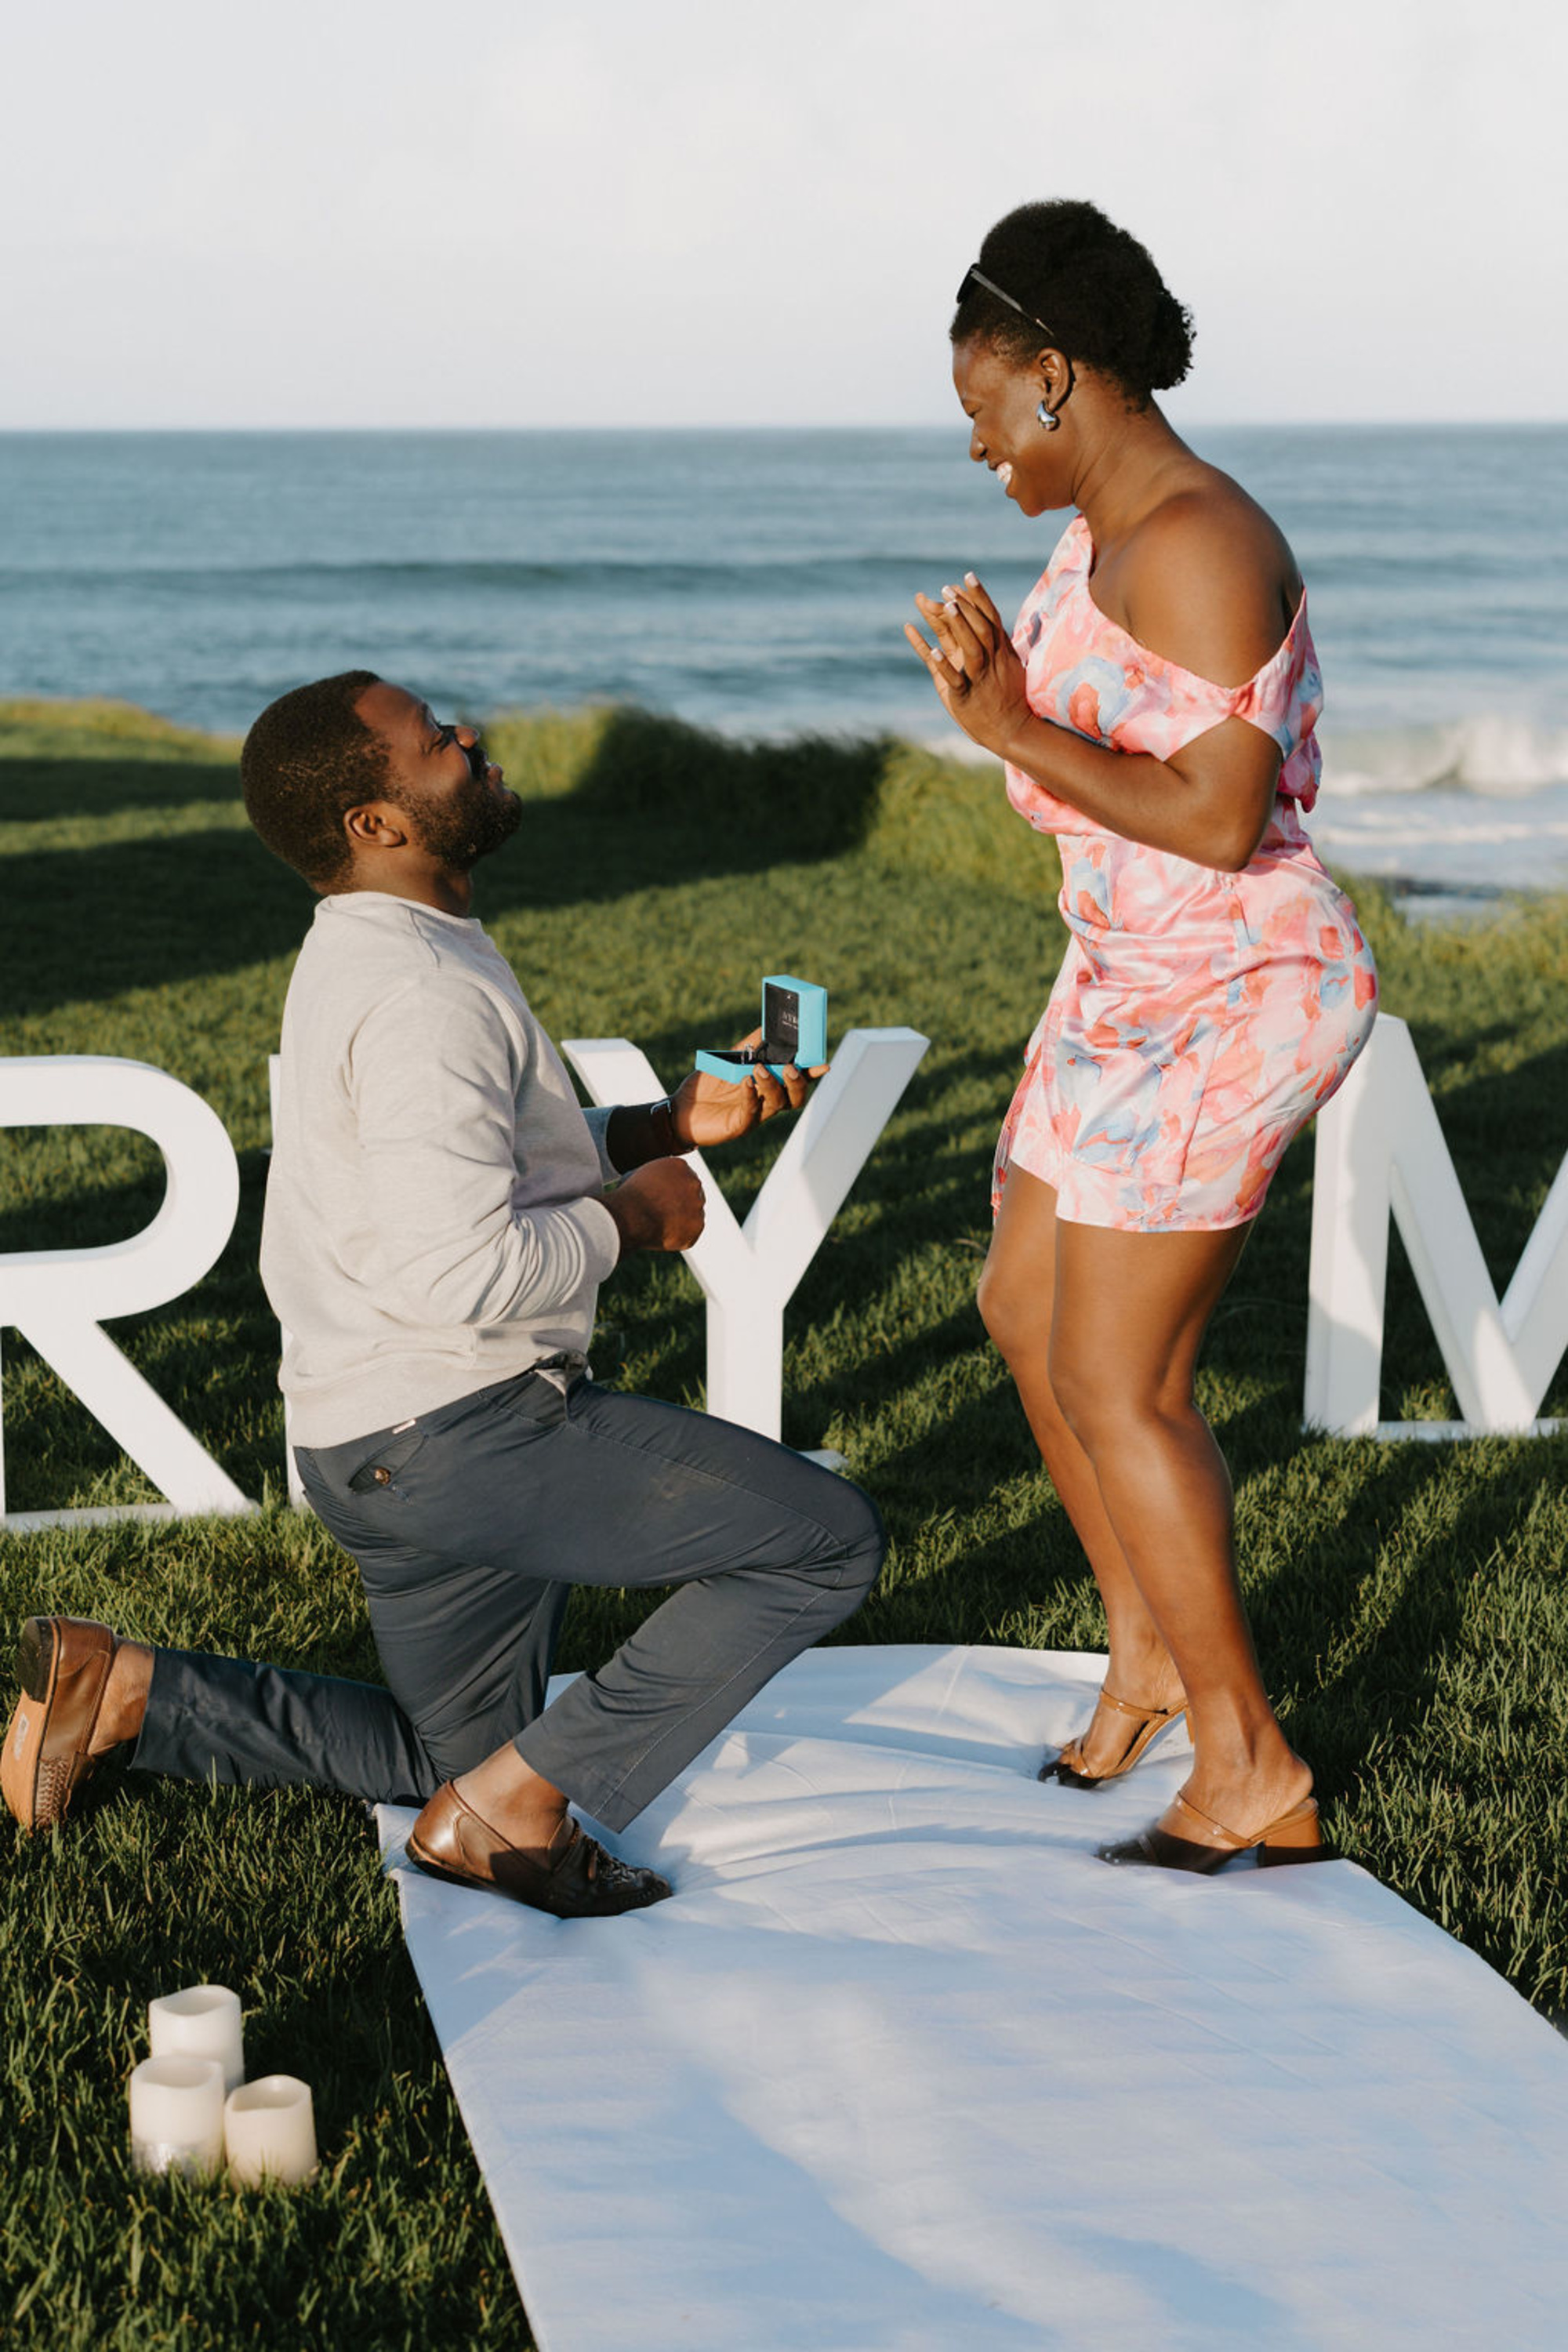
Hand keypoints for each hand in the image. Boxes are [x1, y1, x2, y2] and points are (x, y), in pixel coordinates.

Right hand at [603, 1157, 705, 1256]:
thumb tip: (657, 1185)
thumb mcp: (640, 1176)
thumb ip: (656, 1177)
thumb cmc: (629, 1197)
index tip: (663, 1200)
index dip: (673, 1190)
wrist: (631, 1216)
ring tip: (660, 1226)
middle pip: (693, 1194)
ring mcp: (698, 1204)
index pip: (683, 1177)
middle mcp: (694, 1182)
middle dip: (682, 1204)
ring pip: (693, 1214)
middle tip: (664, 1215)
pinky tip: (663, 1235)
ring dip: (681, 1221)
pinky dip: (679, 1237)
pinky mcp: (697, 1225)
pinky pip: (691, 1233)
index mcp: (680, 1166)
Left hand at [671, 1030, 822, 1149]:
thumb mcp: (728, 1061)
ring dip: (772, 1084)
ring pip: (777, 1103)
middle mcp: (766, 1102)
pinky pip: (752, 1111)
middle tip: (790, 1066)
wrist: (680, 1111)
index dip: (811, 1073)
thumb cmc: (706, 1088)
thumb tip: (766, 1025)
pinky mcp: (739, 1126)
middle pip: (795, 1097)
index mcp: (768, 1086)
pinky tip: (746, 1082)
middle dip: (798, 1081)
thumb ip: (748, 1046)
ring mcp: (755, 1115)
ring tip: (758, 1069)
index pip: (796, 1080)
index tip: (821, 1062)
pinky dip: (751, 1095)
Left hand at [904, 572, 1030, 756]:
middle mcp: (992, 661)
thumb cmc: (1007, 697)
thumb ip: (997, 644)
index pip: (990, 618)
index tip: (966, 576)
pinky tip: (933, 650)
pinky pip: (956, 679)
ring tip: (946, 607)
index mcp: (999, 652)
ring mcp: (980, 678)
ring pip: (971, 648)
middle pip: (980, 627)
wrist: (1013, 731)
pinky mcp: (966, 697)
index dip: (979, 596)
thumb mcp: (1006, 665)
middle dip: (966, 606)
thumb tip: (1000, 623)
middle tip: (948, 587)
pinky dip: (944, 665)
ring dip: (959, 627)